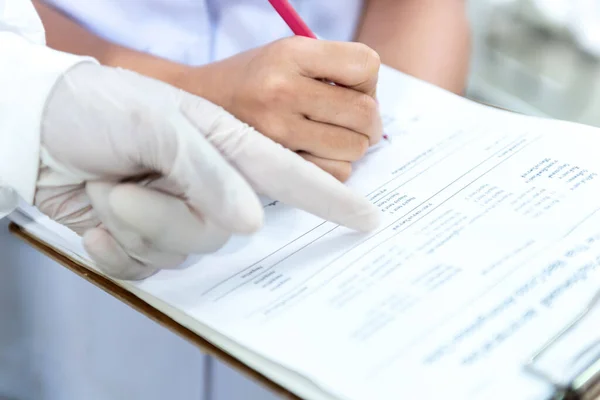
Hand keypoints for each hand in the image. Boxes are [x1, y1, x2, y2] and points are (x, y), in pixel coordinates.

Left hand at [35, 63, 379, 279]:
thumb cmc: (96, 108)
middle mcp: (211, 183)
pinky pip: (148, 270)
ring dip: (131, 222)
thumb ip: (209, 170)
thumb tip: (251, 222)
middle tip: (124, 184)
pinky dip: (113, 248)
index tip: (367, 219)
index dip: (329, 199)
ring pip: (183, 252)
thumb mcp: (156, 122)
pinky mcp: (149, 239)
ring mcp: (179, 213)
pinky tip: (97, 216)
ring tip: (106, 186)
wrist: (37, 127)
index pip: (290, 176)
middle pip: (224, 230)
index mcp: (226, 146)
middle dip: (165, 216)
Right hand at [175, 36, 383, 180]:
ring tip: (329, 135)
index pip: (366, 65)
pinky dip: (334, 166)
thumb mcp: (288, 53)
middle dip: (369, 120)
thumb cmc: (253, 79)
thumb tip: (376, 107)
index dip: (369, 80)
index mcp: (290, 53)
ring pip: (354, 148)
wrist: (195, 104)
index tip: (352, 89)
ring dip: (351, 145)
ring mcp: (277, 132)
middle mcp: (282, 91)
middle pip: (366, 114)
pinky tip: (315, 154)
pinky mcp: (273, 165)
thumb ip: (333, 69)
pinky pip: (335, 174)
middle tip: (350, 120)